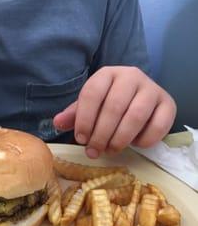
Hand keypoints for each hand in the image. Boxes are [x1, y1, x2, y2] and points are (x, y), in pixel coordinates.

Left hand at [53, 66, 176, 157]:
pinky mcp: (168, 104)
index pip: (92, 93)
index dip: (84, 119)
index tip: (81, 139)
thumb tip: (57, 122)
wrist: (142, 100)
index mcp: (107, 74)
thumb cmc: (110, 104)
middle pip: (113, 107)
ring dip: (119, 140)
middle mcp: (131, 76)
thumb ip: (75, 115)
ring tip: (111, 150)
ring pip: (135, 117)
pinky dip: (143, 141)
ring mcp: (152, 89)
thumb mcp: (90, 108)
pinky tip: (135, 145)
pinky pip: (157, 126)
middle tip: (94, 152)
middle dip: (100, 135)